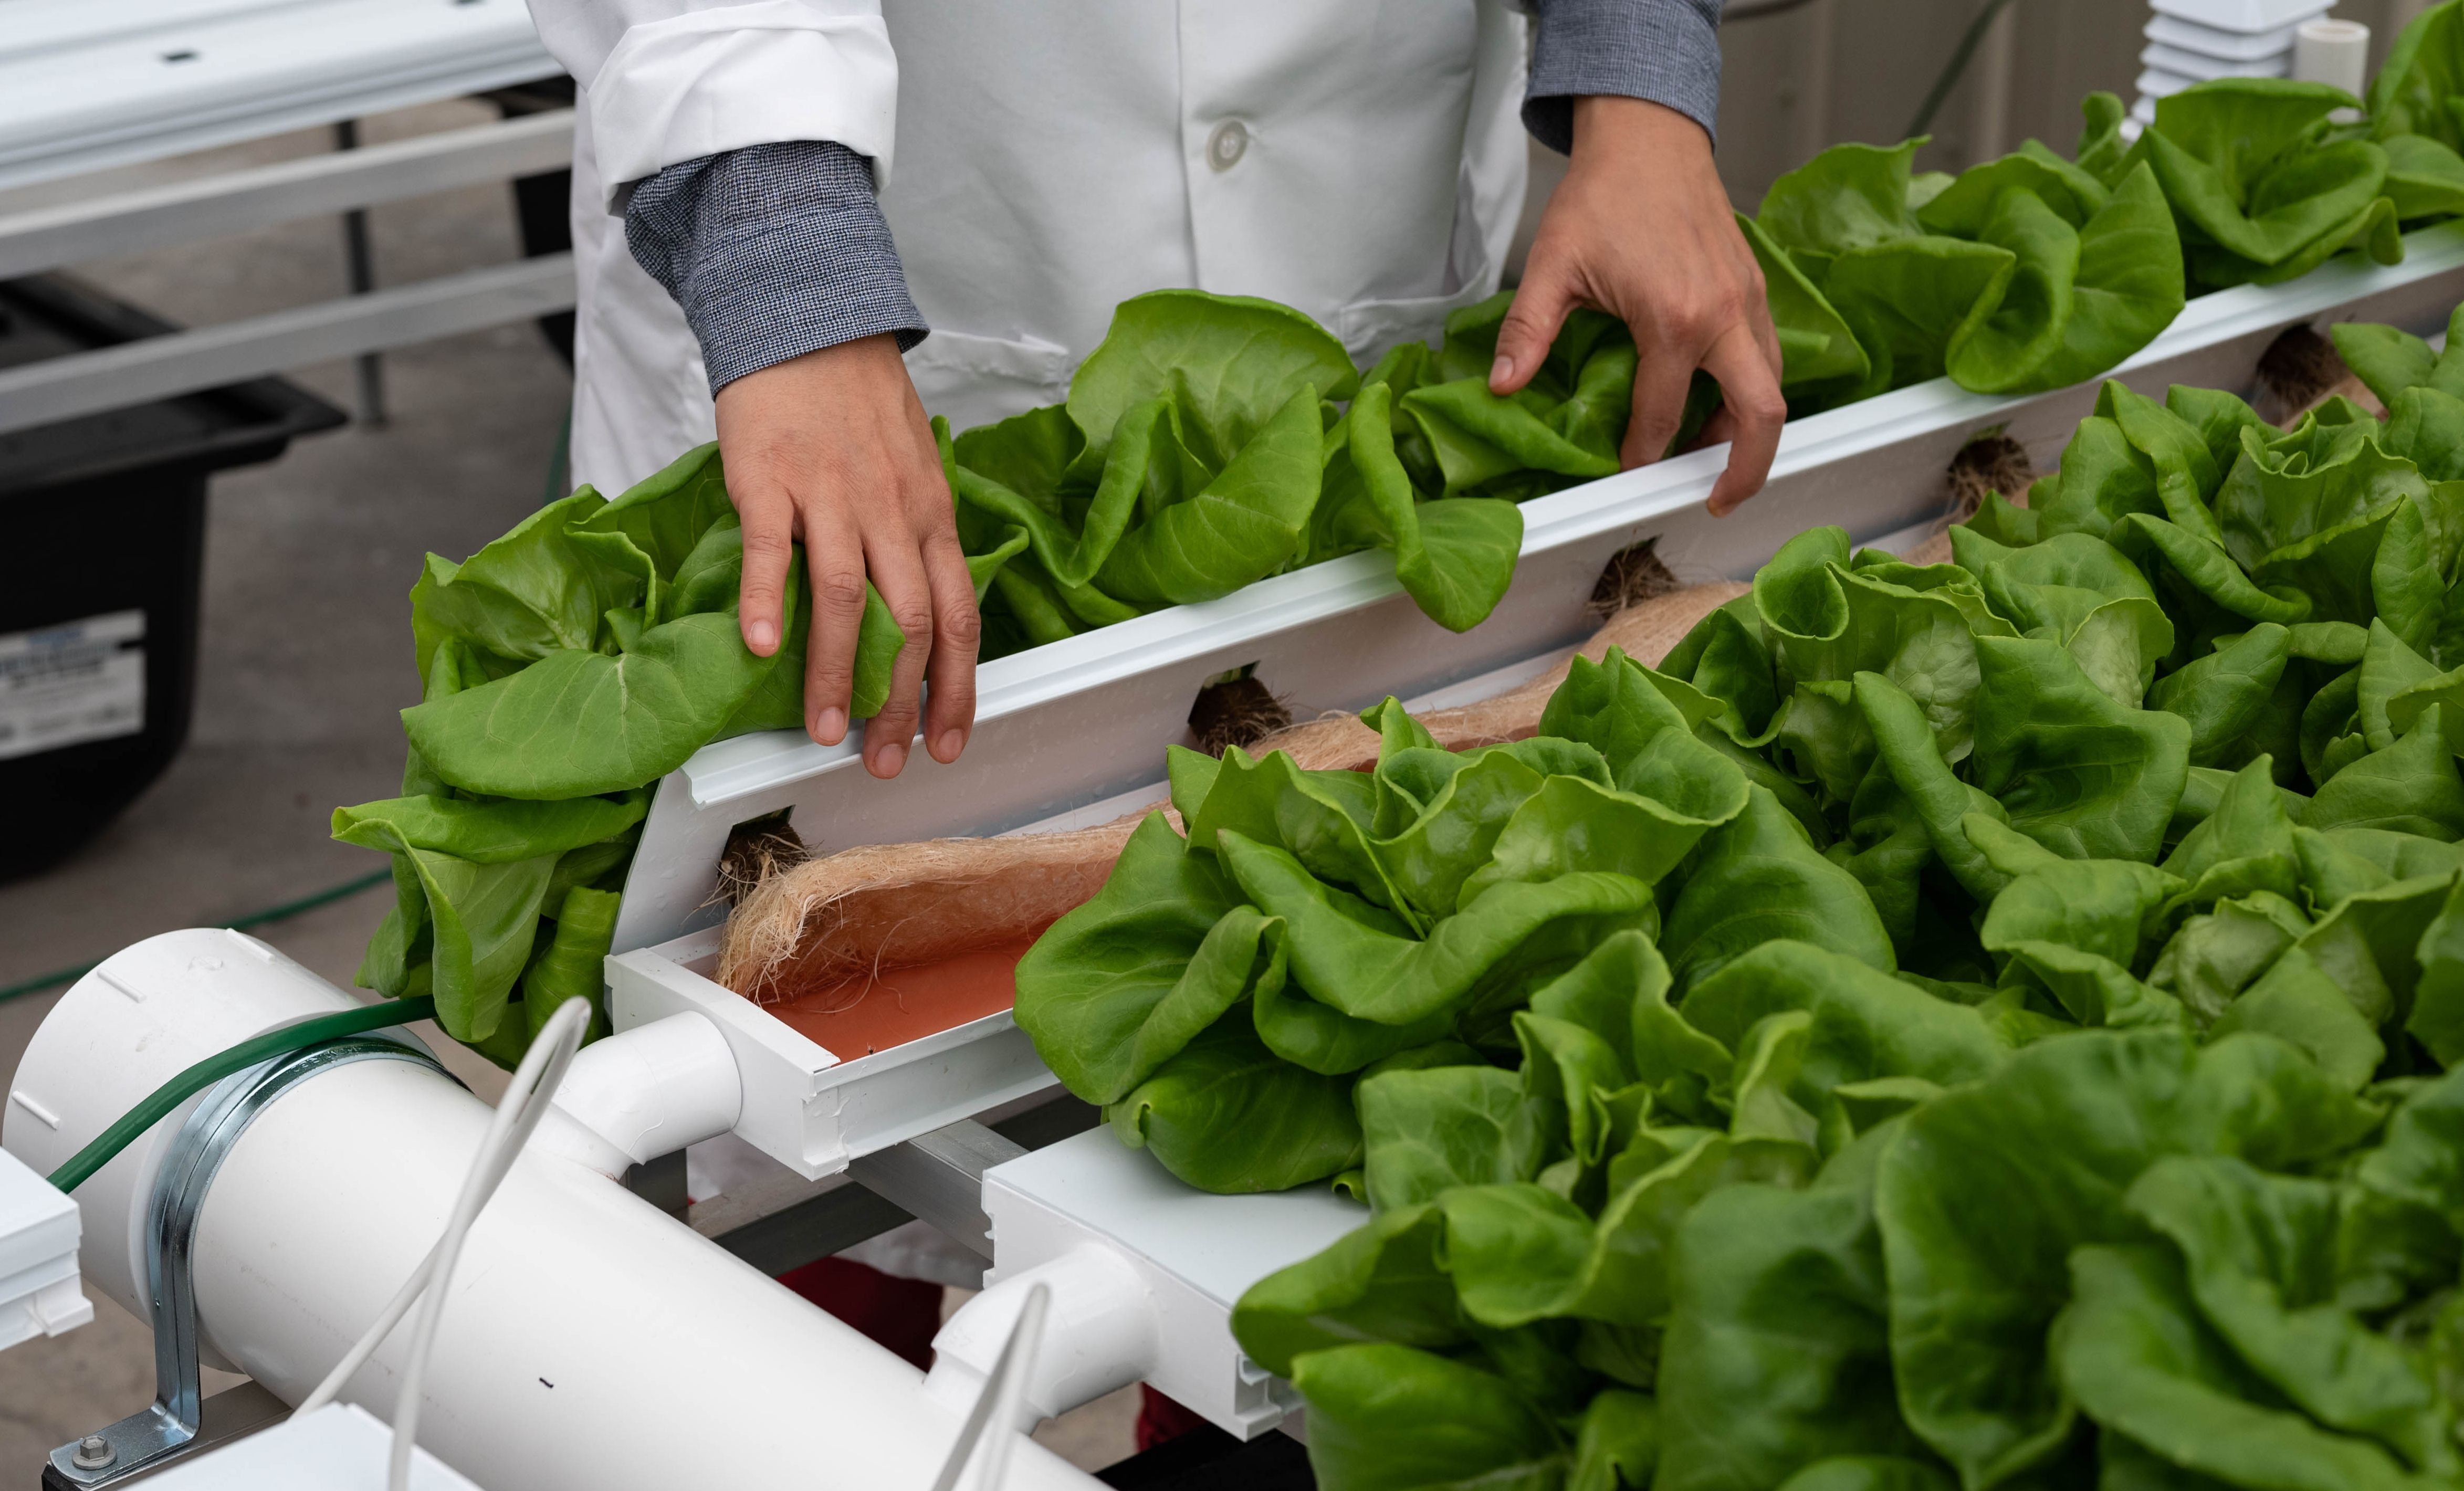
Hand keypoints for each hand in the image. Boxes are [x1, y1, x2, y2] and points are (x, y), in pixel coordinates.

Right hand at [715, 333, 978, 778]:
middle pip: (908, 622)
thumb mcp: (914, 472)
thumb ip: (916, 540)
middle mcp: (892, 511)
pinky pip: (773, 547)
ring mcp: (832, 494)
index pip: (958, 618)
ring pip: (846, 598)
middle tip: (882, 759)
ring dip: (837, 673)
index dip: (957, 688)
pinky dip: (768, 599)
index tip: (947, 743)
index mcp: (932, 516)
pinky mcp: (771, 475)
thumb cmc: (858, 405)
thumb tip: (915, 618)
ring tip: (824, 730)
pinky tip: (759, 648)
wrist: (808, 319)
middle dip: (898, 703)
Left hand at [1492, 96, 1785, 516]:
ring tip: (1711, 457)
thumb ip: (1528, 331)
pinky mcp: (1755, 287)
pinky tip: (1718, 401)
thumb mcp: (1553, 265)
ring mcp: (1748, 300)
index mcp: (1676, 319)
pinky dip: (1753, 389)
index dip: (1642, 454)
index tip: (1626, 472)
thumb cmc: (1604, 194)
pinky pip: (1769, 355)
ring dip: (1750, 430)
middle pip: (1762, 414)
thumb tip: (1502, 386)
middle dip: (1746, 469)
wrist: (1649, 135)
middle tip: (1715, 499)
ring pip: (1773, 386)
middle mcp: (1726, 315)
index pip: (1663, 415)